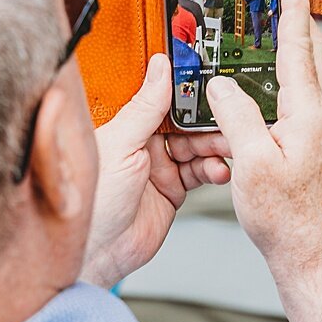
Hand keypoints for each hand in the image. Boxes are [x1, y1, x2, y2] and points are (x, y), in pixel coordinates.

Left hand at [82, 54, 231, 286]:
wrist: (100, 252)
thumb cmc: (93, 200)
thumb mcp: (120, 144)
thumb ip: (145, 107)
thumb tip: (160, 69)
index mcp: (125, 124)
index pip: (160, 96)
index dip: (184, 87)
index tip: (208, 78)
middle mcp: (142, 142)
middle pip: (185, 121)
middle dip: (208, 119)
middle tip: (228, 116)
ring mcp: (159, 166)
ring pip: (198, 145)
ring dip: (215, 145)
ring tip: (228, 147)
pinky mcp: (173, 189)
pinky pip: (201, 171)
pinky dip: (214, 169)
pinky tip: (219, 170)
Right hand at [206, 0, 321, 273]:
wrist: (314, 253)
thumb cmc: (286, 218)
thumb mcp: (251, 164)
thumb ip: (237, 117)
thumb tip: (222, 86)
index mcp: (309, 111)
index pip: (299, 46)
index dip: (294, 9)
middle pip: (314, 52)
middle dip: (301, 18)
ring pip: (314, 72)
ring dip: (300, 44)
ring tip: (284, 25)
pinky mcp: (321, 142)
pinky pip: (309, 93)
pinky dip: (297, 72)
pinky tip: (282, 80)